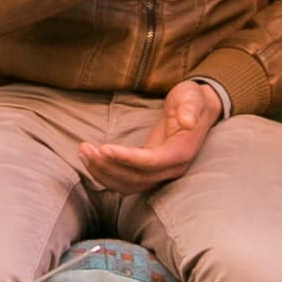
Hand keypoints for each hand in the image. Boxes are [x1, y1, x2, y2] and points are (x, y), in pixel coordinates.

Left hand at [79, 81, 223, 195]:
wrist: (197, 109)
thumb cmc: (193, 100)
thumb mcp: (193, 97)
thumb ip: (190, 108)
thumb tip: (187, 121)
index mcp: (181, 152)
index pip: (151, 163)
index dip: (127, 158)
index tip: (104, 148)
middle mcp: (172, 168)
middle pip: (136, 177)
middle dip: (108, 165)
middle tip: (86, 148)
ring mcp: (160, 173)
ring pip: (128, 184)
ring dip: (103, 173)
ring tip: (84, 152)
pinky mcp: (148, 171)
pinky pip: (125, 181)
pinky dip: (106, 175)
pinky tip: (90, 160)